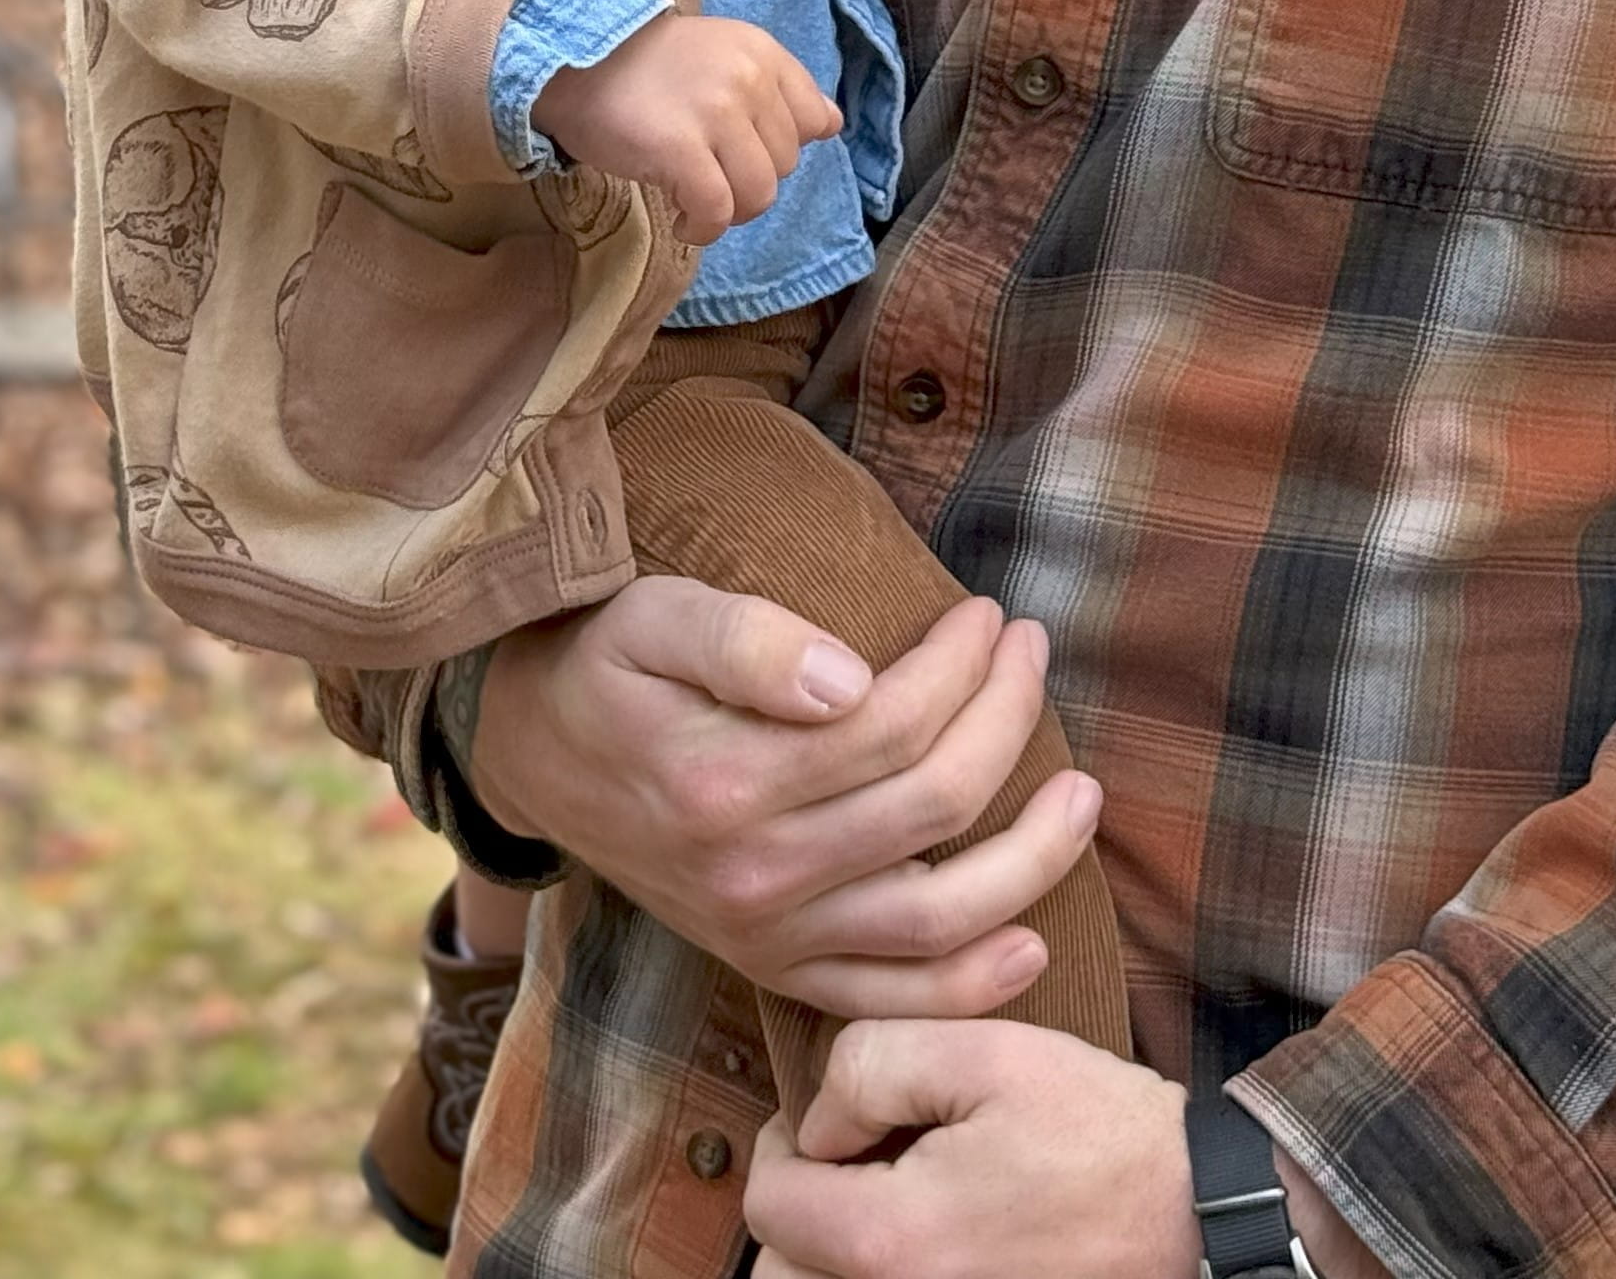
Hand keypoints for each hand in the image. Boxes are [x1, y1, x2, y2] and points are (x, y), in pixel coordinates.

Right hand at [472, 572, 1099, 1015]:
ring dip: (1030, 857)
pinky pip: (891, 1000)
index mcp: (728, 779)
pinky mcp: (775, 966)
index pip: (892, 725)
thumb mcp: (652, 618)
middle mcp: (755, 873)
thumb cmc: (606, 665)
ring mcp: (769, 932)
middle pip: (931, 805)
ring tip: (1082, 792)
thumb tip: (849, 678)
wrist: (533, 754)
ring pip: (937, 918)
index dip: (960, 667)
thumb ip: (745, 641)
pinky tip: (1032, 938)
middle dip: (1007, 719)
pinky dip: (970, 986)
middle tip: (1031, 650)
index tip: (989, 615)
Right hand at [534, 10, 840, 239]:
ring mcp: (715, 113)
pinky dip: (704, 229)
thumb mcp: (722, 55)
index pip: (815, 118)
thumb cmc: (647, 66)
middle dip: (749, 180)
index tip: (742, 151)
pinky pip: (717, 212)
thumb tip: (832, 124)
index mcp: (761, 52)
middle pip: (785, 164)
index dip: (781, 147)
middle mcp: (747, 78)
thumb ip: (777, 86)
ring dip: (730, 212)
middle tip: (707, 173)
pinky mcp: (680, 149)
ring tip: (697, 202)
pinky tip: (683, 220)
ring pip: (759, 194)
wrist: (573, 60)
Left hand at [746, 1021, 1199, 1278]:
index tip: (822, 1117)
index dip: (783, 1144)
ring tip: (877, 1199)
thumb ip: (872, 1065)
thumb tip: (819, 1121)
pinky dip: (874, 1278)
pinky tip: (917, 1235)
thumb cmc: (1095, 1128)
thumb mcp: (985, 1052)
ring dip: (829, 1255)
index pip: (771, 1206)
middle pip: (783, 1278)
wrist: (1195, 1210)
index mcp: (893, 1242)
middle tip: (843, 1161)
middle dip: (798, 1214)